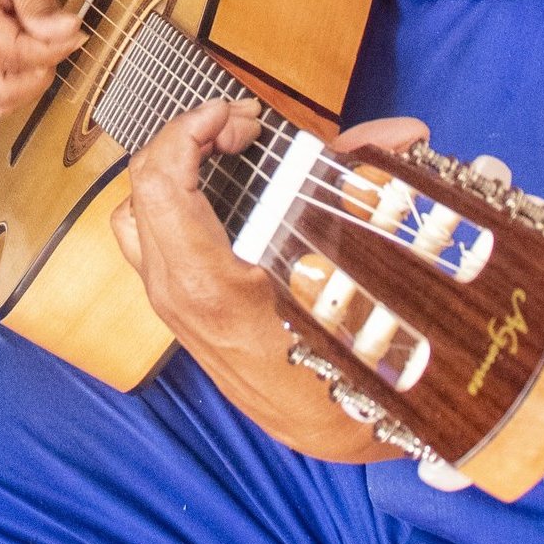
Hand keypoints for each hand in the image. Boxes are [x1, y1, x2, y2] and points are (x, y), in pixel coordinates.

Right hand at [0, 0, 81, 115]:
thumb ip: (42, 5)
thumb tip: (64, 32)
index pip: (13, 54)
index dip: (52, 50)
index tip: (75, 33)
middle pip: (0, 90)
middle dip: (38, 75)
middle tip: (59, 44)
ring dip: (30, 84)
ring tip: (44, 46)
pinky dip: (19, 84)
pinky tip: (34, 55)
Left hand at [112, 102, 432, 460]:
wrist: (327, 432)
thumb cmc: (345, 360)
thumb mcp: (359, 269)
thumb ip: (370, 187)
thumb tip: (406, 134)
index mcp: (209, 283)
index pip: (160, 181)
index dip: (189, 128)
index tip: (235, 112)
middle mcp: (176, 293)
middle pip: (144, 183)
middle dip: (192, 137)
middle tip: (246, 128)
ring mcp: (168, 302)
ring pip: (137, 210)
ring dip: (178, 167)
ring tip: (232, 153)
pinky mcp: (174, 307)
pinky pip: (149, 238)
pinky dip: (176, 199)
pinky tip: (226, 190)